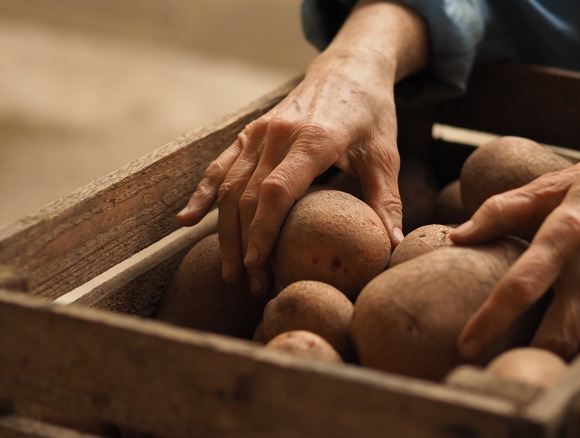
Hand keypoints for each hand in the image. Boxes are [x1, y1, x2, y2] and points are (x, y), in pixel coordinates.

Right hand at [176, 49, 403, 295]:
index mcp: (313, 139)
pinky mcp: (250, 132)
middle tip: (251, 285)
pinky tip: (187, 221)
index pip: (276, 191)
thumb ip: (386, 201)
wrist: (348, 68)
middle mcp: (278, 133)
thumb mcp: (385, 155)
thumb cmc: (371, 114)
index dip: (263, 231)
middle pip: (247, 196)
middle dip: (245, 246)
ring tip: (230, 272)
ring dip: (225, 232)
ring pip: (229, 186)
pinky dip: (203, 194)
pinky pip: (220, 166)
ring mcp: (259, 131)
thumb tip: (392, 247)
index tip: (260, 266)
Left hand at [451, 127, 579, 359]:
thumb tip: (457, 237)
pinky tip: (554, 343)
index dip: (491, 320)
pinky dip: (578, 346)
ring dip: (551, 358)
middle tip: (491, 365)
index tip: (466, 344)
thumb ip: (498, 211)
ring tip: (519, 359)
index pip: (522, 287)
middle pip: (557, 335)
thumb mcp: (549, 185)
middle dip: (525, 357)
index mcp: (565, 235)